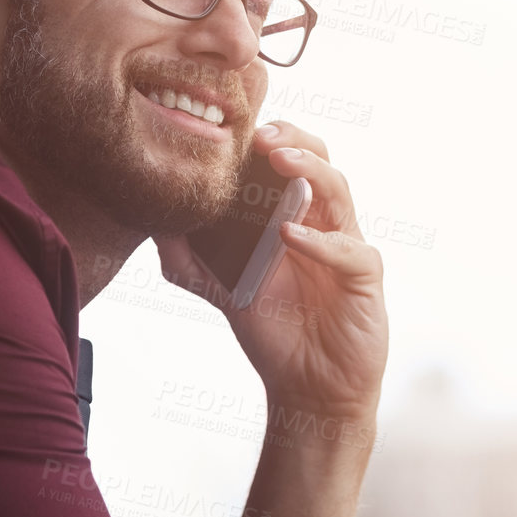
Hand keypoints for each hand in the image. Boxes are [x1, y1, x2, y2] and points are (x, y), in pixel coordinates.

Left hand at [155, 121, 388, 418]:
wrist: (307, 388)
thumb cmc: (273, 332)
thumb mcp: (219, 289)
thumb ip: (186, 256)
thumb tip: (151, 221)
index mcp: (294, 216)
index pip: (287, 161)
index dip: (269, 137)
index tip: (236, 128)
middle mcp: (324, 224)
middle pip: (320, 161)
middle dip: (294, 140)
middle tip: (262, 135)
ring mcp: (347, 246)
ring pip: (340, 191)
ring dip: (310, 171)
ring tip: (280, 161)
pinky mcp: (364, 278)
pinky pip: (349, 250)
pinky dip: (320, 241)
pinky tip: (290, 234)